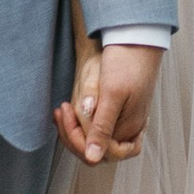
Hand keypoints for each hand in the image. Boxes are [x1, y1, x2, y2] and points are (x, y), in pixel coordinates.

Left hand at [54, 38, 159, 164]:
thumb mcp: (111, 95)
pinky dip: (80, 121)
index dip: (81, 142)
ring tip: (61, 110)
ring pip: (94, 139)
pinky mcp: (118, 109)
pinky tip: (69, 109)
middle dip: (74, 136)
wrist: (133, 36)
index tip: (68, 118)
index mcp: (130, 127)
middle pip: (97, 150)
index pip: (102, 153)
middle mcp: (128, 128)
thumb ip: (102, 128)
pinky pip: (97, 126)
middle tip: (61, 112)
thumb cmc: (126, 61)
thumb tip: (93, 158)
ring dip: (74, 129)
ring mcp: (124, 119)